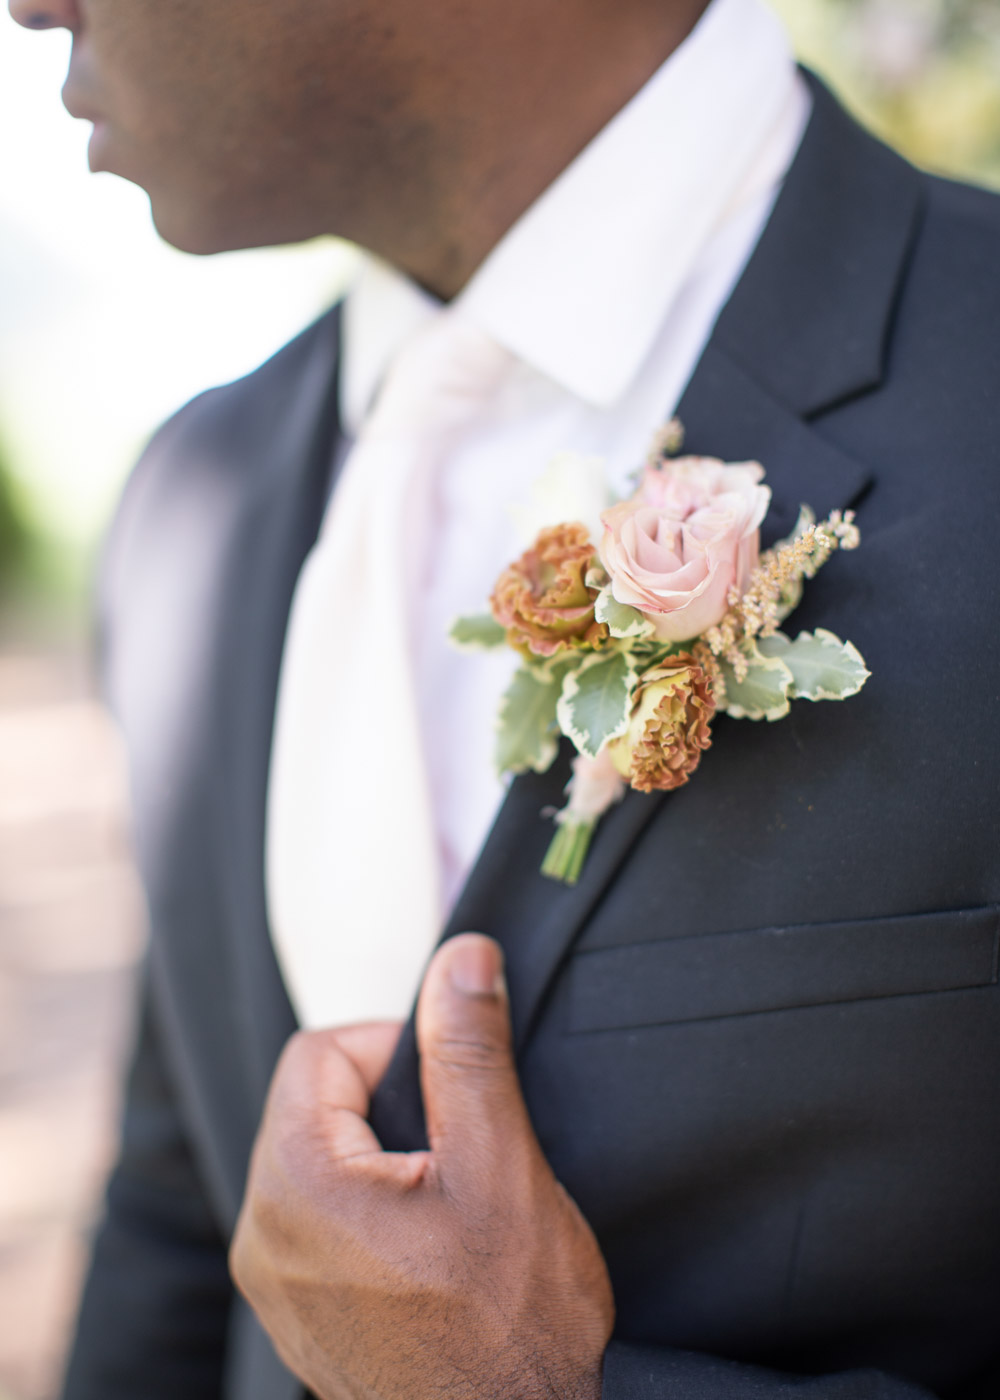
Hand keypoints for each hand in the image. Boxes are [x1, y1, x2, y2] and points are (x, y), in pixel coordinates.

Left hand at [230, 933, 614, 1399]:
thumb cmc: (510, 1329)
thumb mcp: (500, 1165)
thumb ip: (468, 1051)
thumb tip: (462, 958)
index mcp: (295, 1187)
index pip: (318, 1050)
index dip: (392, 1045)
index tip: (452, 1087)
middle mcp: (262, 1236)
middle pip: (313, 1100)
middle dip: (391, 1100)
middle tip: (460, 1150)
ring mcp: (275, 1282)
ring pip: (320, 1155)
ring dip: (386, 1151)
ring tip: (451, 1200)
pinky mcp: (299, 1312)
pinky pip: (320, 1214)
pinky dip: (373, 1201)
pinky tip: (433, 1243)